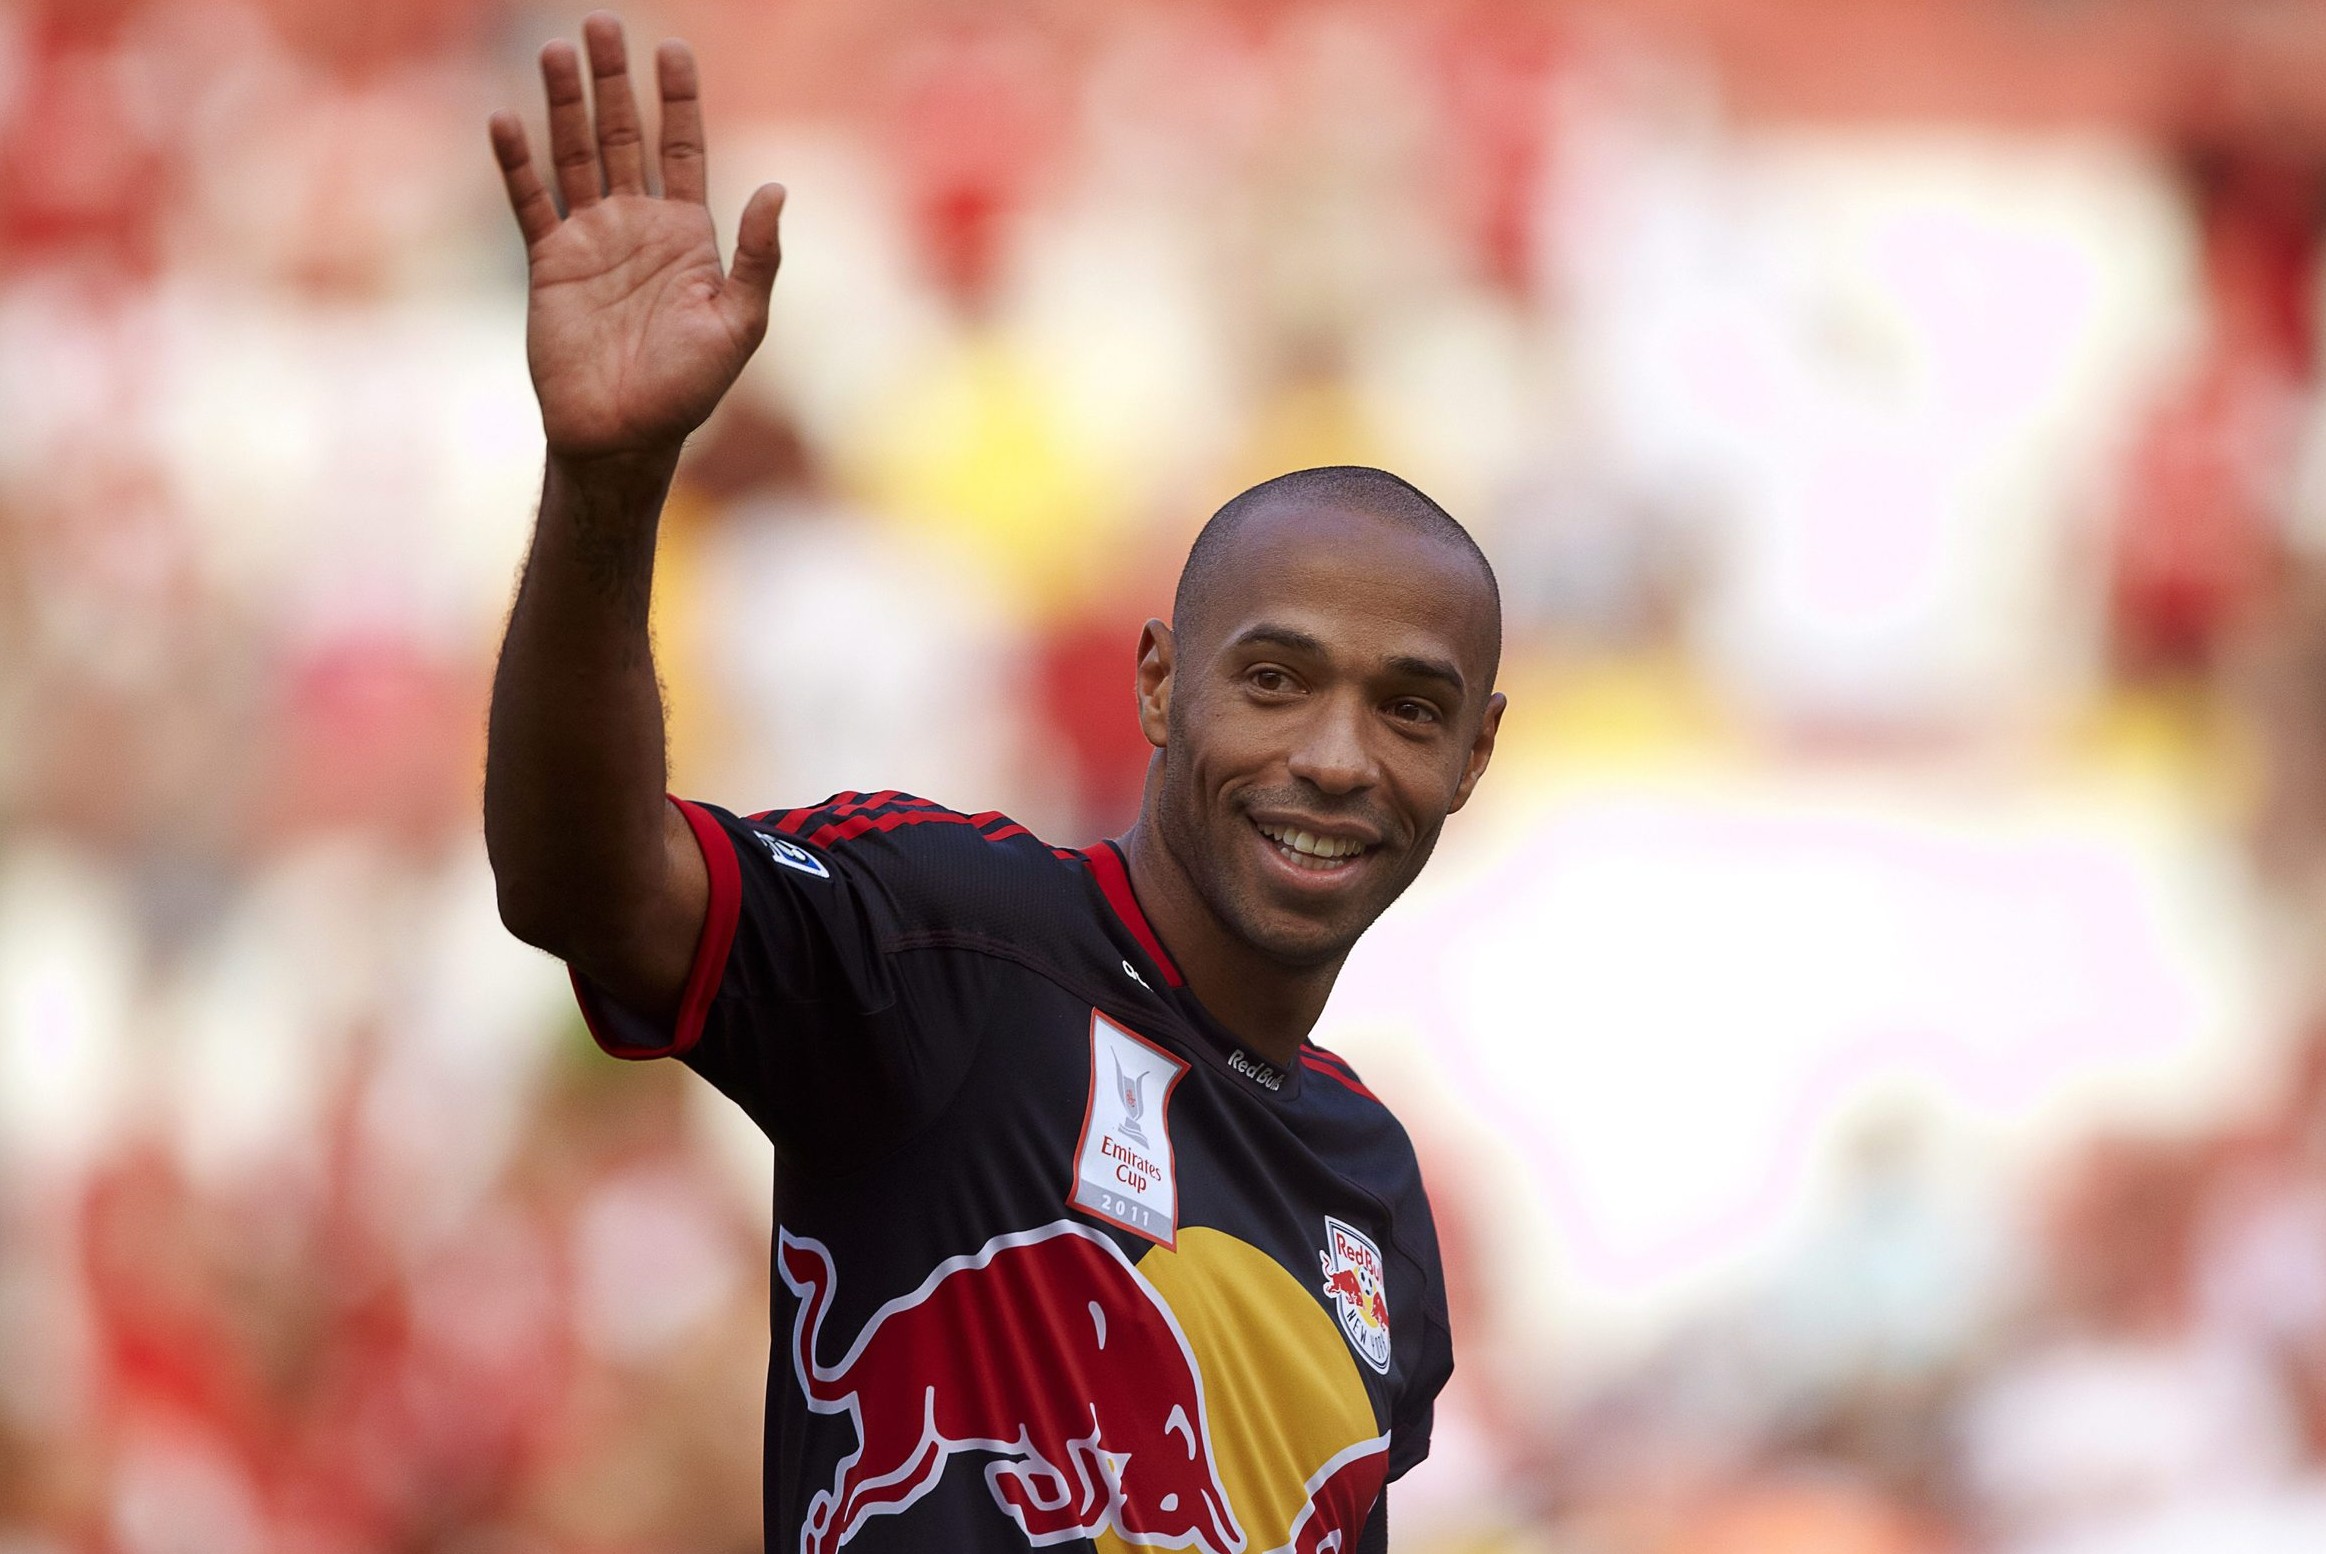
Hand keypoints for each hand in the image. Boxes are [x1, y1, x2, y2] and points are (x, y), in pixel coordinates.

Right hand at [489, 12, 783, 466]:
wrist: (623, 435)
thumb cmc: (688, 389)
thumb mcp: (740, 325)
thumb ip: (756, 258)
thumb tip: (776, 188)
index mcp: (689, 236)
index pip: (683, 149)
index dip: (678, 100)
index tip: (673, 49)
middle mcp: (638, 227)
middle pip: (624, 135)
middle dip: (614, 80)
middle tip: (601, 23)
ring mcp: (590, 240)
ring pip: (574, 155)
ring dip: (564, 104)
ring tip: (554, 50)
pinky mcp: (548, 263)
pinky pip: (529, 202)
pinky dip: (516, 163)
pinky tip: (506, 119)